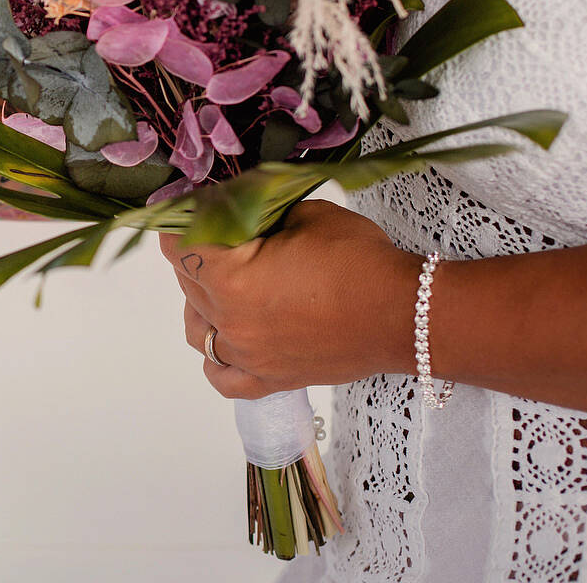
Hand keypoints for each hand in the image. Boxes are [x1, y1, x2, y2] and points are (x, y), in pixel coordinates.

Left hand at [159, 200, 420, 399]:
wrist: (406, 314)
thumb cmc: (359, 260)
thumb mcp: (304, 214)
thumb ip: (258, 211)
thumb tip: (233, 206)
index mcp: (231, 278)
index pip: (179, 246)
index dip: (183, 221)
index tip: (195, 208)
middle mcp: (230, 322)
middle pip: (186, 283)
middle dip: (198, 252)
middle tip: (223, 233)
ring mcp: (247, 356)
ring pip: (196, 329)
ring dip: (200, 301)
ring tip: (225, 281)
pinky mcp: (269, 380)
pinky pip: (222, 377)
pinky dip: (216, 359)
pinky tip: (227, 337)